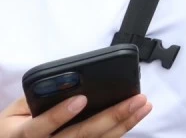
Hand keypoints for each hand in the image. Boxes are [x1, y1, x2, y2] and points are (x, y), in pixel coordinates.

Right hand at [0, 95, 150, 137]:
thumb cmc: (14, 127)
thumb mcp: (14, 111)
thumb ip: (37, 98)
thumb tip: (63, 82)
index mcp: (24, 135)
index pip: (41, 127)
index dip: (60, 115)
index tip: (80, 99)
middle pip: (80, 136)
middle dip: (111, 116)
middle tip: (136, 99)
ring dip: (123, 124)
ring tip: (143, 105)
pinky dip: (119, 131)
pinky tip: (134, 118)